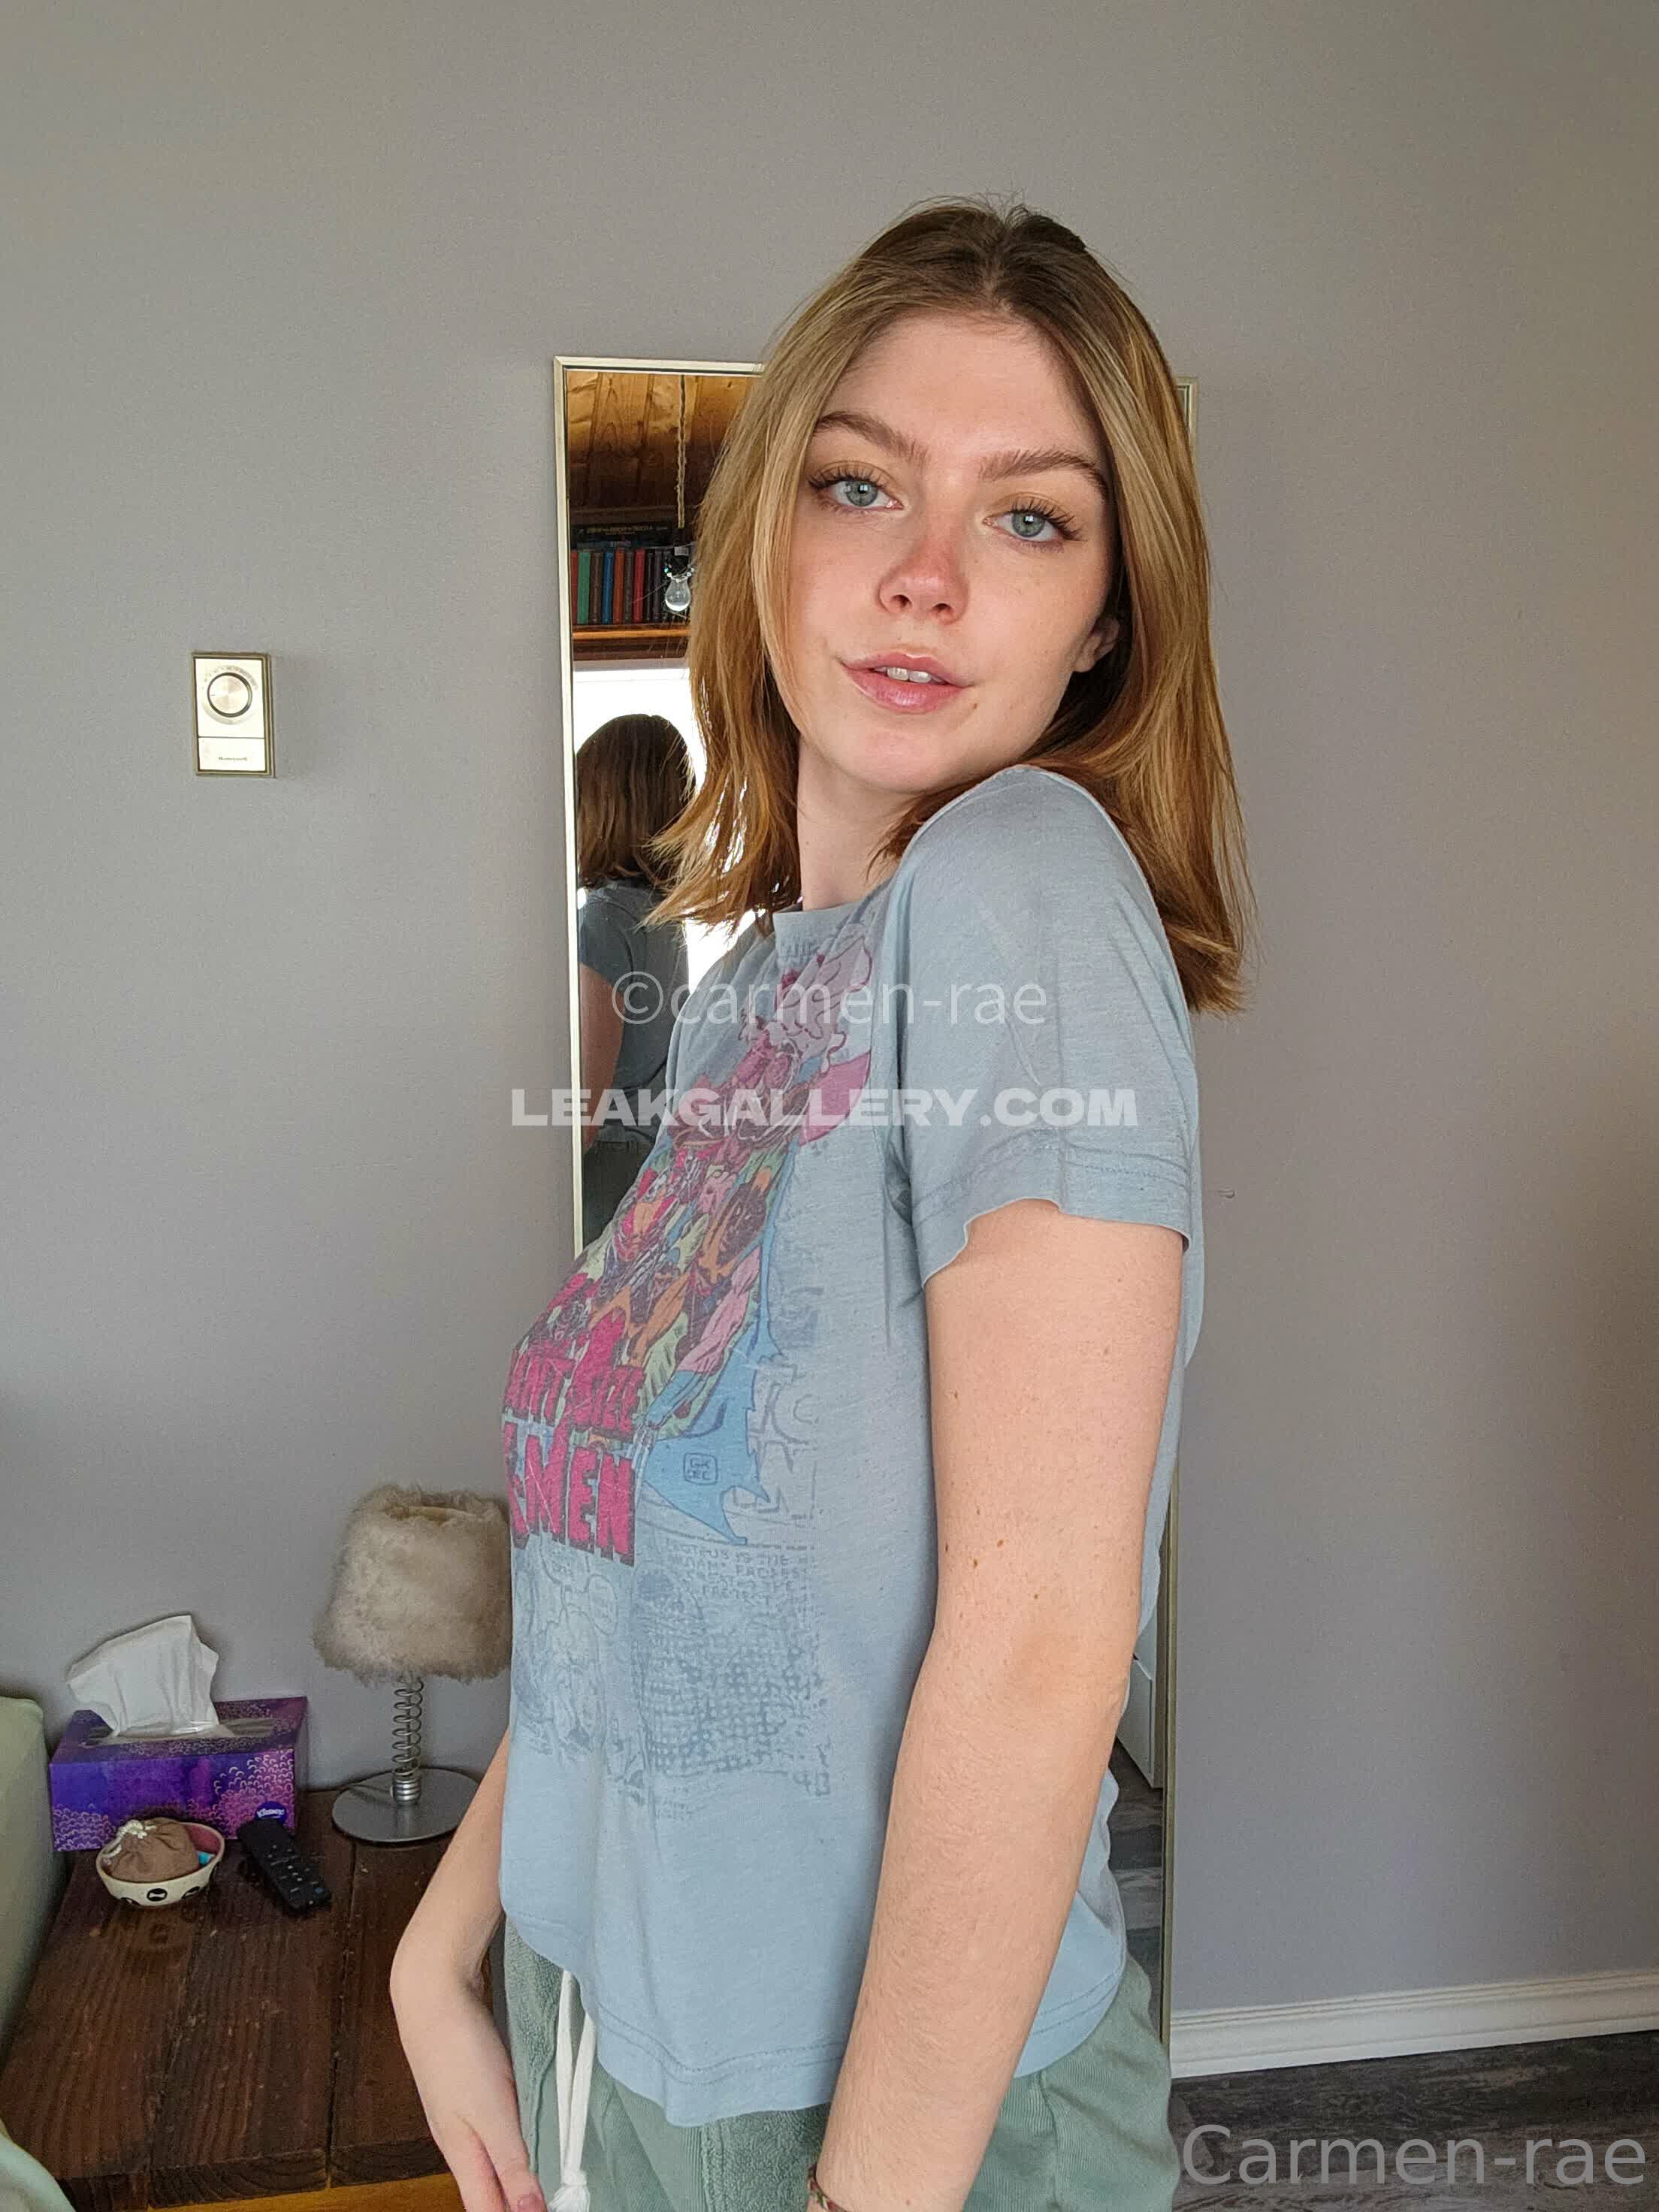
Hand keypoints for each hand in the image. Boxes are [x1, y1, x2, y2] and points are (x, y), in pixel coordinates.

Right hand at [391, 1948, 545, 2211]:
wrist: (433, 1990)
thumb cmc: (458, 2048)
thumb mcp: (492, 2111)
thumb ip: (511, 2162)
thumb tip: (529, 2211)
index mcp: (460, 2152)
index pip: (486, 2208)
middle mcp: (457, 2138)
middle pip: (485, 2188)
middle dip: (513, 2202)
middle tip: (549, 2201)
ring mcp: (459, 2110)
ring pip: (488, 2157)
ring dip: (513, 2173)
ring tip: (542, 2181)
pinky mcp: (467, 2086)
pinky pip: (491, 2126)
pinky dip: (510, 2138)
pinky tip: (525, 2130)